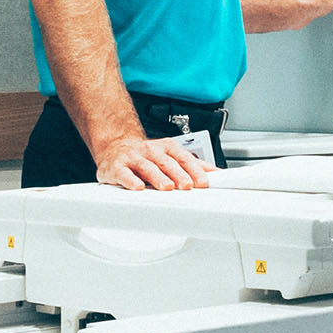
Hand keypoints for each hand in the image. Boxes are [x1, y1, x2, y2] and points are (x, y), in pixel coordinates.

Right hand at [94, 132, 213, 190]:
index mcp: (166, 148)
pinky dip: (130, 180)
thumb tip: (217, 174)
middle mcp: (151, 151)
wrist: (115, 145)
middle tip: (188, 186)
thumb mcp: (170, 155)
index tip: (203, 182)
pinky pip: (123, 173)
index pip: (183, 158)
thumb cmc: (147, 155)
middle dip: (178, 174)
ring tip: (167, 188)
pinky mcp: (116, 167)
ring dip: (158, 177)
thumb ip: (193, 165)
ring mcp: (133, 158)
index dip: (194, 170)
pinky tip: (137, 187)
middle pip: (166, 162)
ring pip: (147, 167)